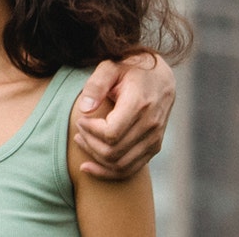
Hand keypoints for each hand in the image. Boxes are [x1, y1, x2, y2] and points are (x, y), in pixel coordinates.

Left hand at [73, 53, 174, 179]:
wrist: (160, 76)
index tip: (80, 119)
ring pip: (121, 165)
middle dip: (89, 143)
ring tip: (80, 140)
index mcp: (140, 105)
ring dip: (96, 158)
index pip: (111, 133)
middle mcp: (151, 126)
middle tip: (78, 128)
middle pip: (114, 152)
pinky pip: (131, 169)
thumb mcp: (110, 66)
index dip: (90, 130)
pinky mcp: (154, 147)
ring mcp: (155, 139)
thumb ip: (96, 85)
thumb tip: (84, 109)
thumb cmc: (130, 67)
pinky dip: (108, 173)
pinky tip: (88, 167)